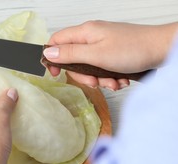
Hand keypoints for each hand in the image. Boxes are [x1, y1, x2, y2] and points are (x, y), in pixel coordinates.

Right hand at [44, 21, 177, 89]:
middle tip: (94, 82)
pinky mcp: (113, 53)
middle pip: (73, 58)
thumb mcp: (96, 55)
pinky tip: (119, 80)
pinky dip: (108, 77)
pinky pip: (102, 68)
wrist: (162, 49)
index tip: (56, 74)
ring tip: (112, 82)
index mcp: (85, 32)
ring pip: (88, 66)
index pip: (57, 41)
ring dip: (98, 79)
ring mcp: (103, 45)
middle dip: (83, 75)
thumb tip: (47, 53)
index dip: (52, 58)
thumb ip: (70, 54)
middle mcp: (92, 37)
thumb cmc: (132, 49)